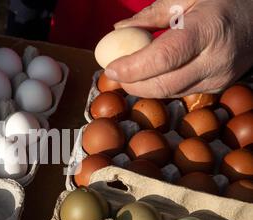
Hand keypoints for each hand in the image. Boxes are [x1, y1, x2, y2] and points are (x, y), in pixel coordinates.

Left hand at [105, 0, 252, 97]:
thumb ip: (153, 14)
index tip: (110, 68)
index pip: (164, 58)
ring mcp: (220, 77)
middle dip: (133, 84)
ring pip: (170, 92)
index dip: (133, 68)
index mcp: (209, 29)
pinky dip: (161, 86)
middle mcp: (217, 59)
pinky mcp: (218, 86)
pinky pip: (181, 91)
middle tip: (114, 73)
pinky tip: (151, 74)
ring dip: (144, 87)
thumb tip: (119, 29)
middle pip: (164, 84)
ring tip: (129, 73)